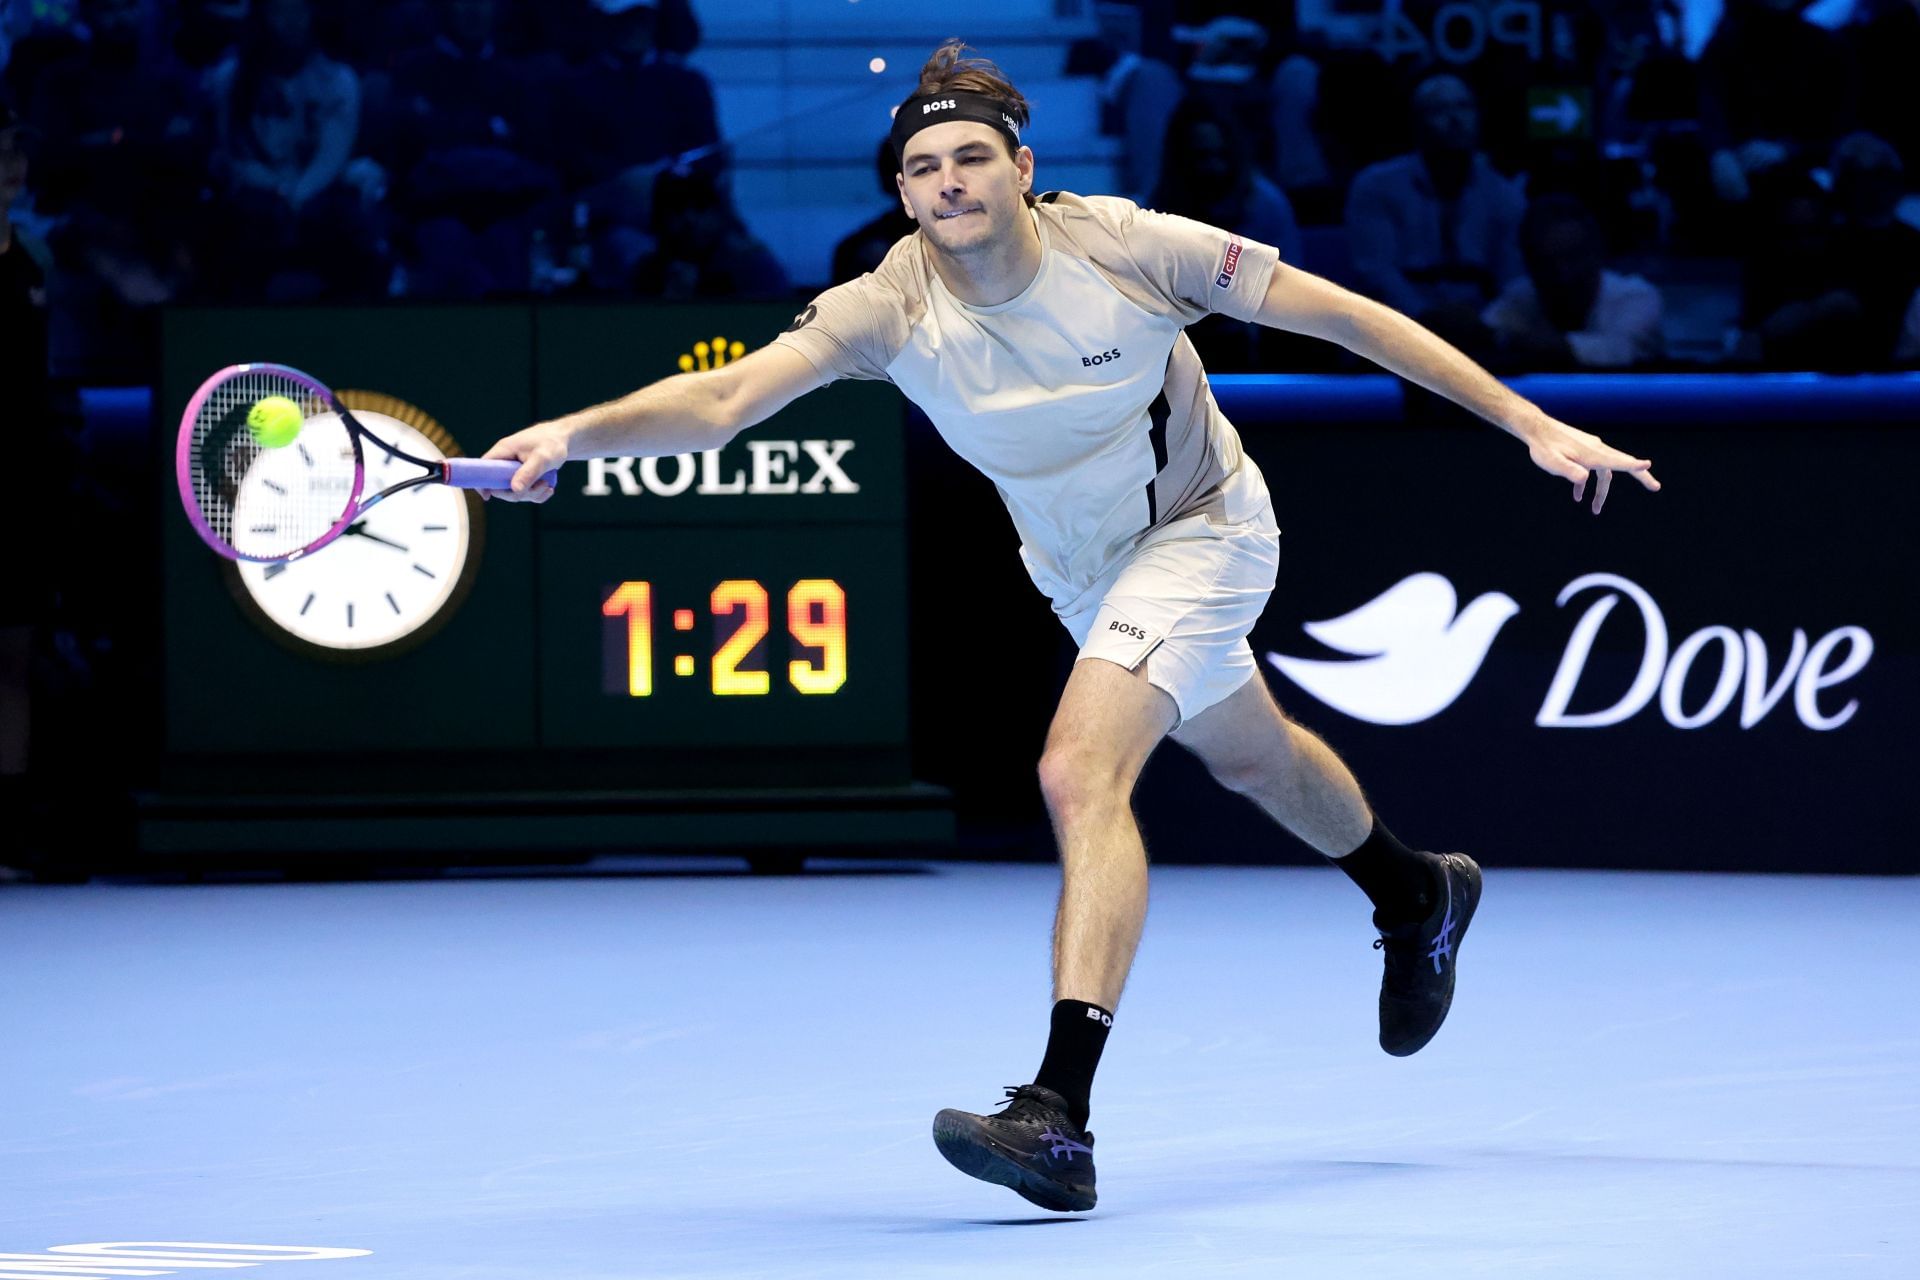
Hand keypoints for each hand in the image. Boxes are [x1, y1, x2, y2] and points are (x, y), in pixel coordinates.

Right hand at [480, 420, 569, 501]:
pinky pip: (525, 492)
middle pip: (499, 486)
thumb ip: (528, 473)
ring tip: (547, 485)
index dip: (481, 483)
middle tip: (539, 486)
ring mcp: (513, 469)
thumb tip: (514, 489)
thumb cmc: (552, 443)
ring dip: (531, 494)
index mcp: (503, 451)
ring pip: (514, 491)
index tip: (487, 497)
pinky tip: (549, 488)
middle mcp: (505, 461)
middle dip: (518, 493)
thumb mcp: (542, 458)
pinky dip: (536, 494)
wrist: (564, 439)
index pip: (483, 468)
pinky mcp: (523, 476)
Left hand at [1520, 413, 1660, 514]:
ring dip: (1601, 491)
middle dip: (1640, 476)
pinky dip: (1587, 483)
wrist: (1536, 430)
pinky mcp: (1584, 451)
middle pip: (1623, 464)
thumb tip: (1584, 478)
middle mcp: (1597, 450)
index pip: (1618, 460)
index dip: (1634, 465)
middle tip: (1656, 487)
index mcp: (1593, 454)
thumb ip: (1569, 471)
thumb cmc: (1543, 447)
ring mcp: (1592, 450)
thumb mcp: (1553, 463)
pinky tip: (1577, 496)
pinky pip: (1592, 469)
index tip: (1648, 465)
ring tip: (1595, 510)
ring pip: (1605, 472)